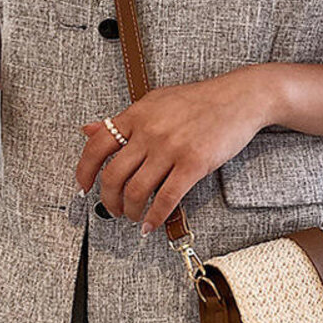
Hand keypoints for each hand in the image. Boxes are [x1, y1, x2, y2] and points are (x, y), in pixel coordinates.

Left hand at [76, 66, 274, 233]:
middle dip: (109, 200)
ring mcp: (171, 148)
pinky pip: (167, 198)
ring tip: (134, 216)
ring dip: (131, 211)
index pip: (97, 147)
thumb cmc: (200, 100)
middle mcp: (149, 132)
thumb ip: (122, 119)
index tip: (83, 187)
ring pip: (137, 191)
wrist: (239, 98)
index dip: (84, 172)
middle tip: (113, 209)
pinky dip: (155, 217)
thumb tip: (88, 129)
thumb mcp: (154, 101)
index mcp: (137, 115)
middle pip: (114, 176)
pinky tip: (151, 224)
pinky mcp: (193, 164)